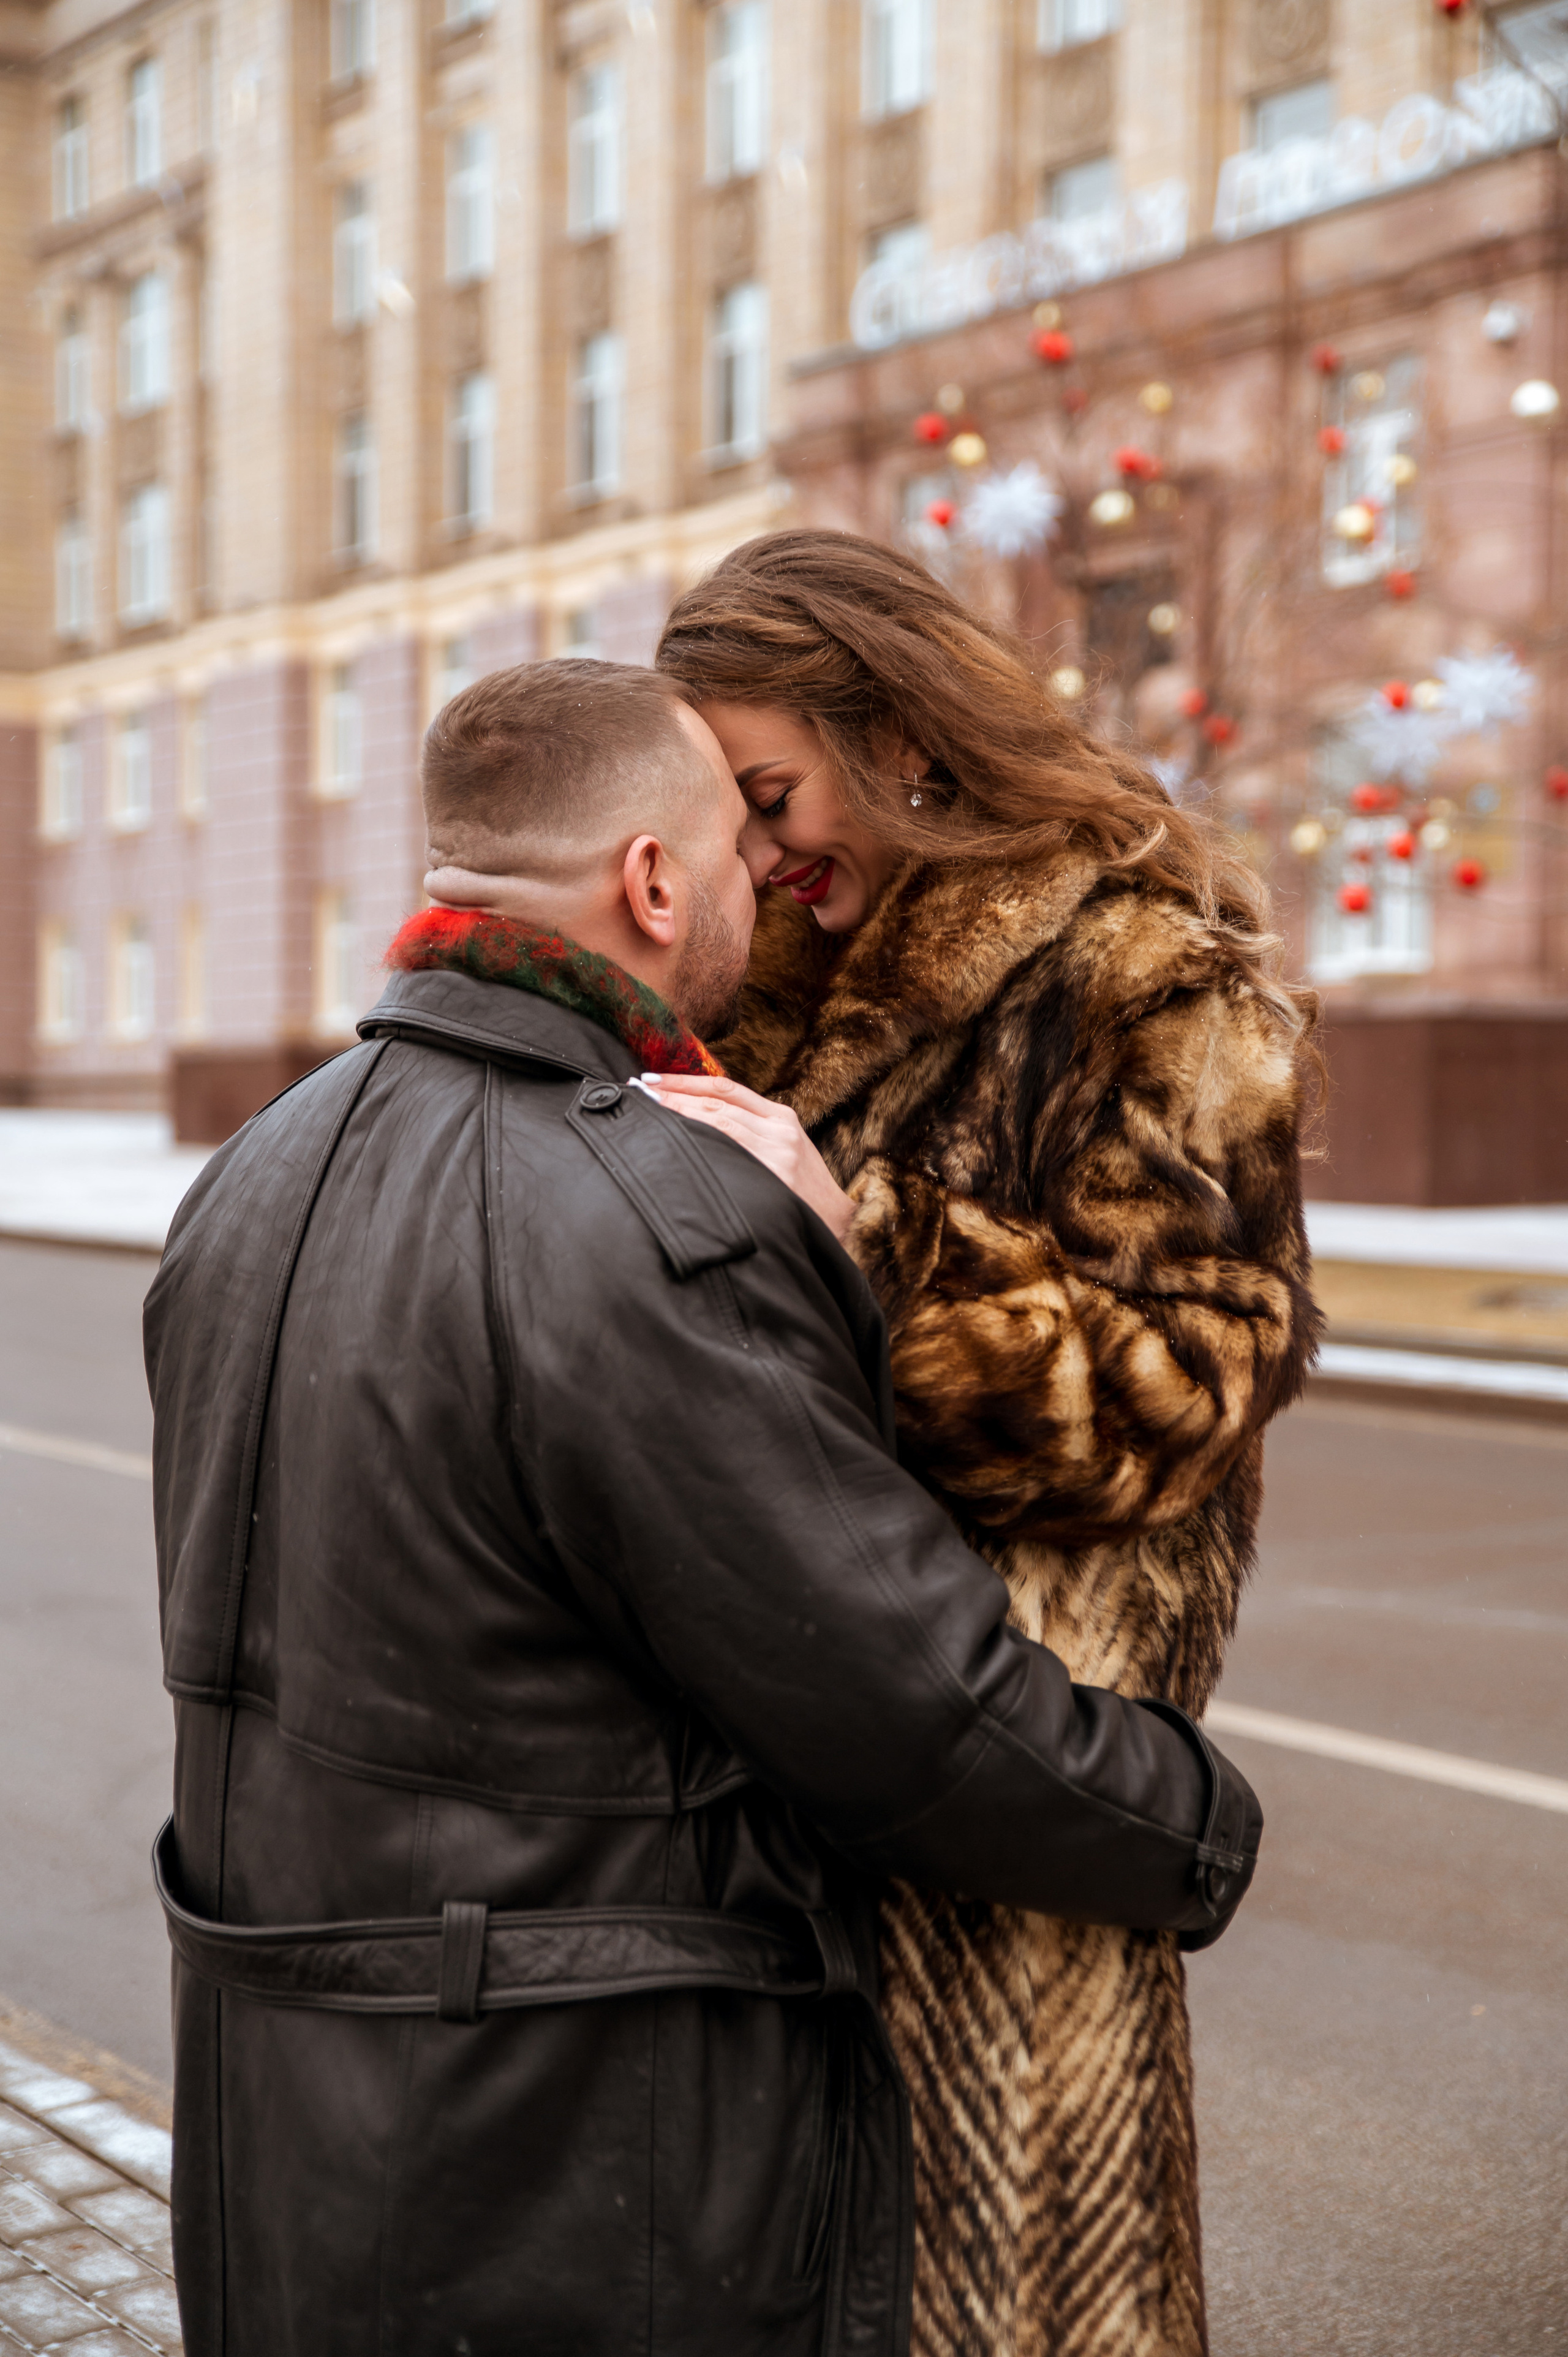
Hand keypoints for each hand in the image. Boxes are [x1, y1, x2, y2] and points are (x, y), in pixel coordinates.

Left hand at [639, 1074, 856, 1244]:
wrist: (838, 1227)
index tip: (651, 1079)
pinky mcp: (773, 1176)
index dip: (685, 1081)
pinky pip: (726, 1153)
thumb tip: (694, 1122)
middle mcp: (779, 1129)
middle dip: (673, 1096)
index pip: (725, 1088)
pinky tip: (672, 1144)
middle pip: (716, 1103)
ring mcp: (776, 1153)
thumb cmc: (802, 1193)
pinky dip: (696, 1144)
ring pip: (717, 1123)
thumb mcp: (785, 1151)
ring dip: (678, 1116)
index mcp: (782, 1117)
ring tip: (646, 1113)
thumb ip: (751, 1133)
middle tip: (636, 1094)